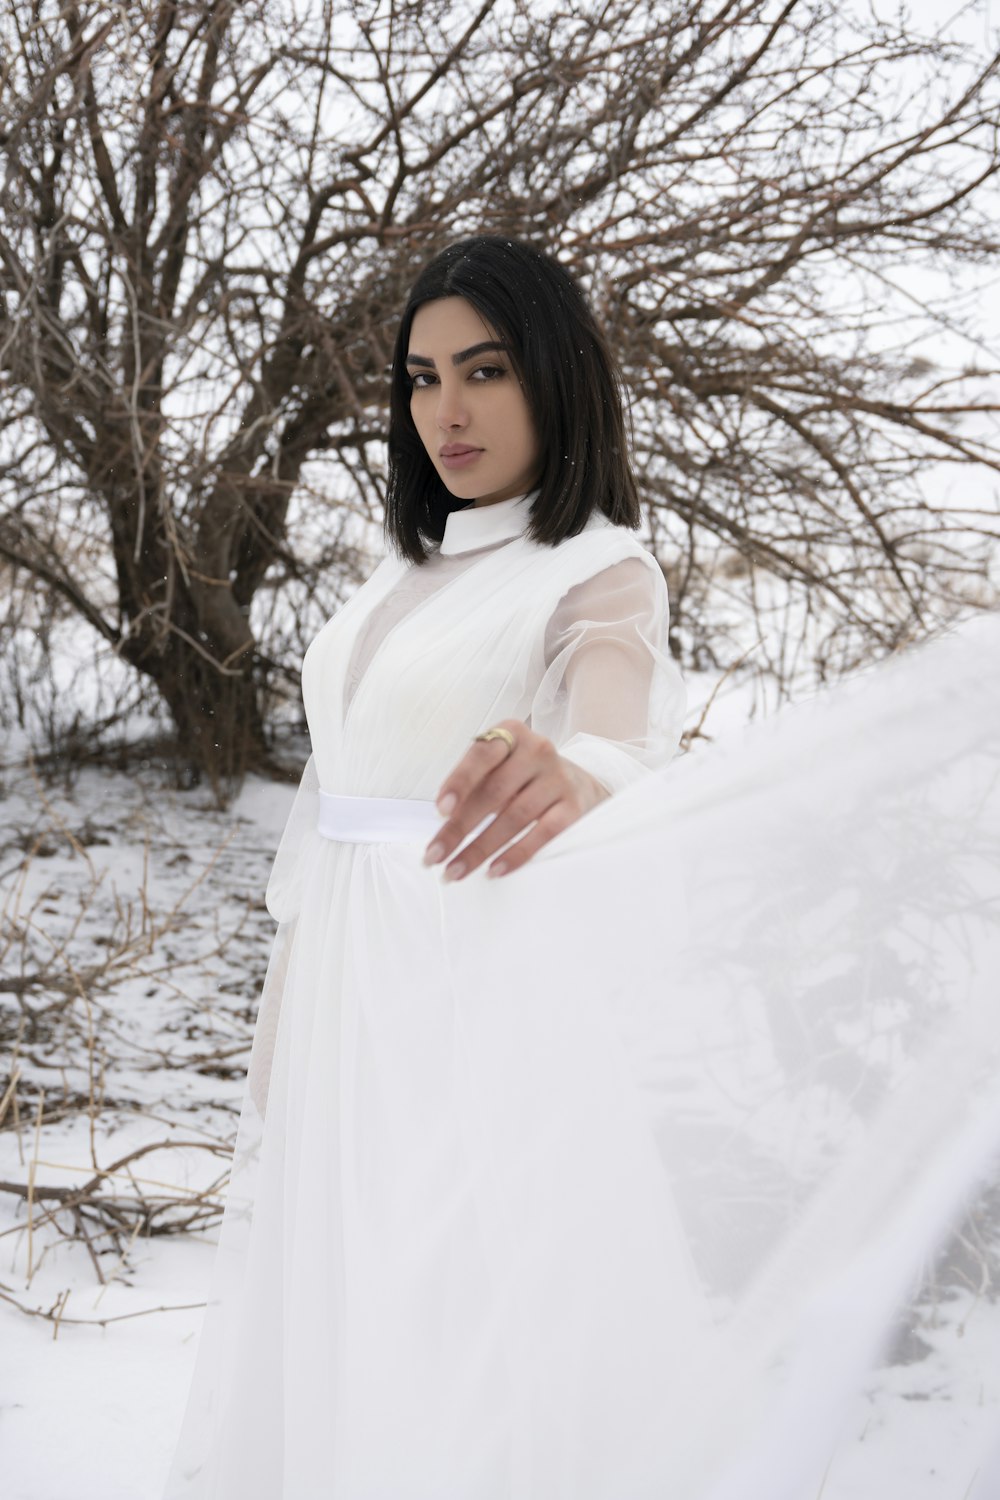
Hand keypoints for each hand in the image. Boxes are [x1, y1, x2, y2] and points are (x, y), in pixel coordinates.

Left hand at [423, 719, 608, 880]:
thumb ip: (472, 786)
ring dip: (480, 849)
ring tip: (455, 870)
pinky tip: (494, 870)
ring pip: (515, 817)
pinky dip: (516, 854)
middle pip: (494, 792)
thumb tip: (444, 823)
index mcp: (512, 734)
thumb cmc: (522, 776)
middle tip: (434, 856)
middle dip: (459, 828)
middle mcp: (538, 751)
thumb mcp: (498, 768)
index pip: (482, 756)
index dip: (459, 783)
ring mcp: (558, 779)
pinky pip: (543, 833)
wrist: (578, 782)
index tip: (440, 812)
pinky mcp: (573, 806)